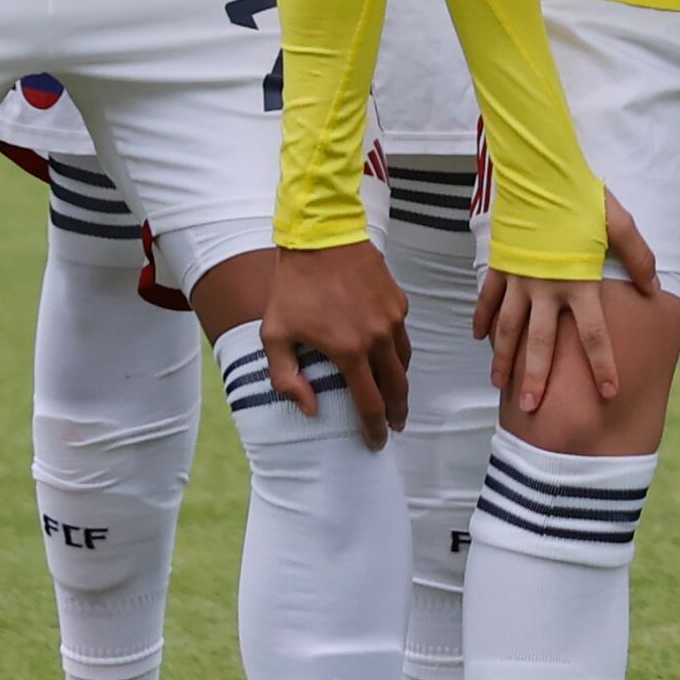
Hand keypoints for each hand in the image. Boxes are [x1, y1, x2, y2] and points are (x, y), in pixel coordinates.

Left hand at [243, 244, 411, 446]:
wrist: (321, 236)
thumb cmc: (293, 286)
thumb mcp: (275, 334)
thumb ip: (287, 378)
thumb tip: (310, 408)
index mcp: (350, 351)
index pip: (370, 403)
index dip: (374, 429)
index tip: (376, 442)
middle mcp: (378, 338)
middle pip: (397, 388)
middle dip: (396, 412)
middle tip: (394, 425)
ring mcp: (393, 318)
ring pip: (405, 362)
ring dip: (400, 383)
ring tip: (394, 395)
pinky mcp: (398, 301)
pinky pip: (402, 334)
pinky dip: (396, 351)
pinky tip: (385, 353)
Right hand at [473, 191, 661, 413]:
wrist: (538, 173)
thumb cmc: (581, 198)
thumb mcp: (619, 223)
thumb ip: (639, 257)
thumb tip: (655, 289)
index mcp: (578, 283)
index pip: (594, 335)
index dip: (603, 365)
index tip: (608, 392)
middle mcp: (545, 289)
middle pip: (540, 343)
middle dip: (536, 377)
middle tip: (533, 408)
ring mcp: (518, 279)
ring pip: (508, 328)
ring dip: (504, 359)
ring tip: (500, 385)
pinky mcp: (500, 265)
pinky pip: (488, 298)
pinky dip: (482, 318)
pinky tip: (479, 338)